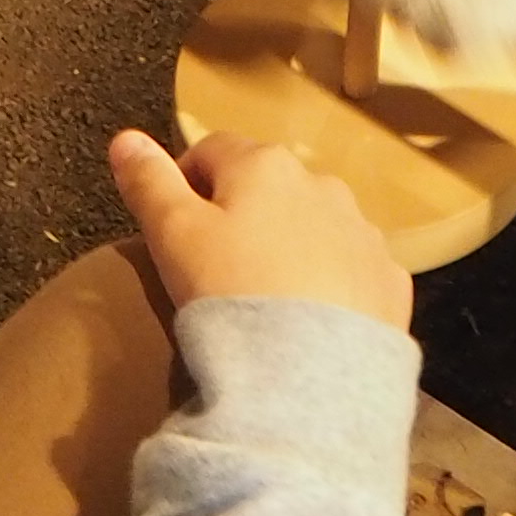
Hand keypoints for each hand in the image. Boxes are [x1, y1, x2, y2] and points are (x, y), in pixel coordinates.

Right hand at [107, 127, 410, 330]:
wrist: (306, 379)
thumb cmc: (227, 293)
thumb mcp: (172, 236)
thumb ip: (148, 182)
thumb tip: (125, 137)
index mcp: (265, 165)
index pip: (212, 151)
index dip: (186, 183)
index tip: (174, 230)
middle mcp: (323, 185)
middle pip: (270, 187)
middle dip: (245, 215)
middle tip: (218, 270)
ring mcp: (364, 234)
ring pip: (317, 226)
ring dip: (293, 246)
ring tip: (268, 301)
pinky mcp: (390, 282)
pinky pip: (353, 272)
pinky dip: (332, 286)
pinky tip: (311, 325)